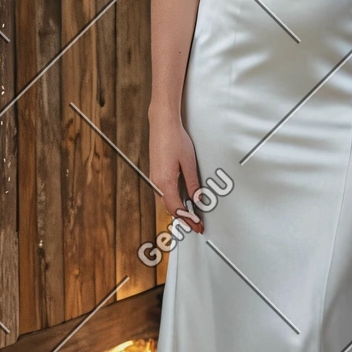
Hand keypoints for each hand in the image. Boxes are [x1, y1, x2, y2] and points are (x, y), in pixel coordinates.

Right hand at [148, 112, 204, 230]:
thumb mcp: (189, 162)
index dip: (188, 219)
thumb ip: (192, 183)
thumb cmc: (175, 140)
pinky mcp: (155, 173)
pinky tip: (181, 201)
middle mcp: (156, 182)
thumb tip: (197, 199)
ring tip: (191, 216)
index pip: (176, 209)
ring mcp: (154, 178)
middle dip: (183, 218)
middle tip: (197, 225)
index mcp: (165, 182)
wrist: (162, 124)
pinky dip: (172, 202)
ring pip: (165, 202)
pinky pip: (163, 194)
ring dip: (177, 211)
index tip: (198, 226)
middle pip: (169, 209)